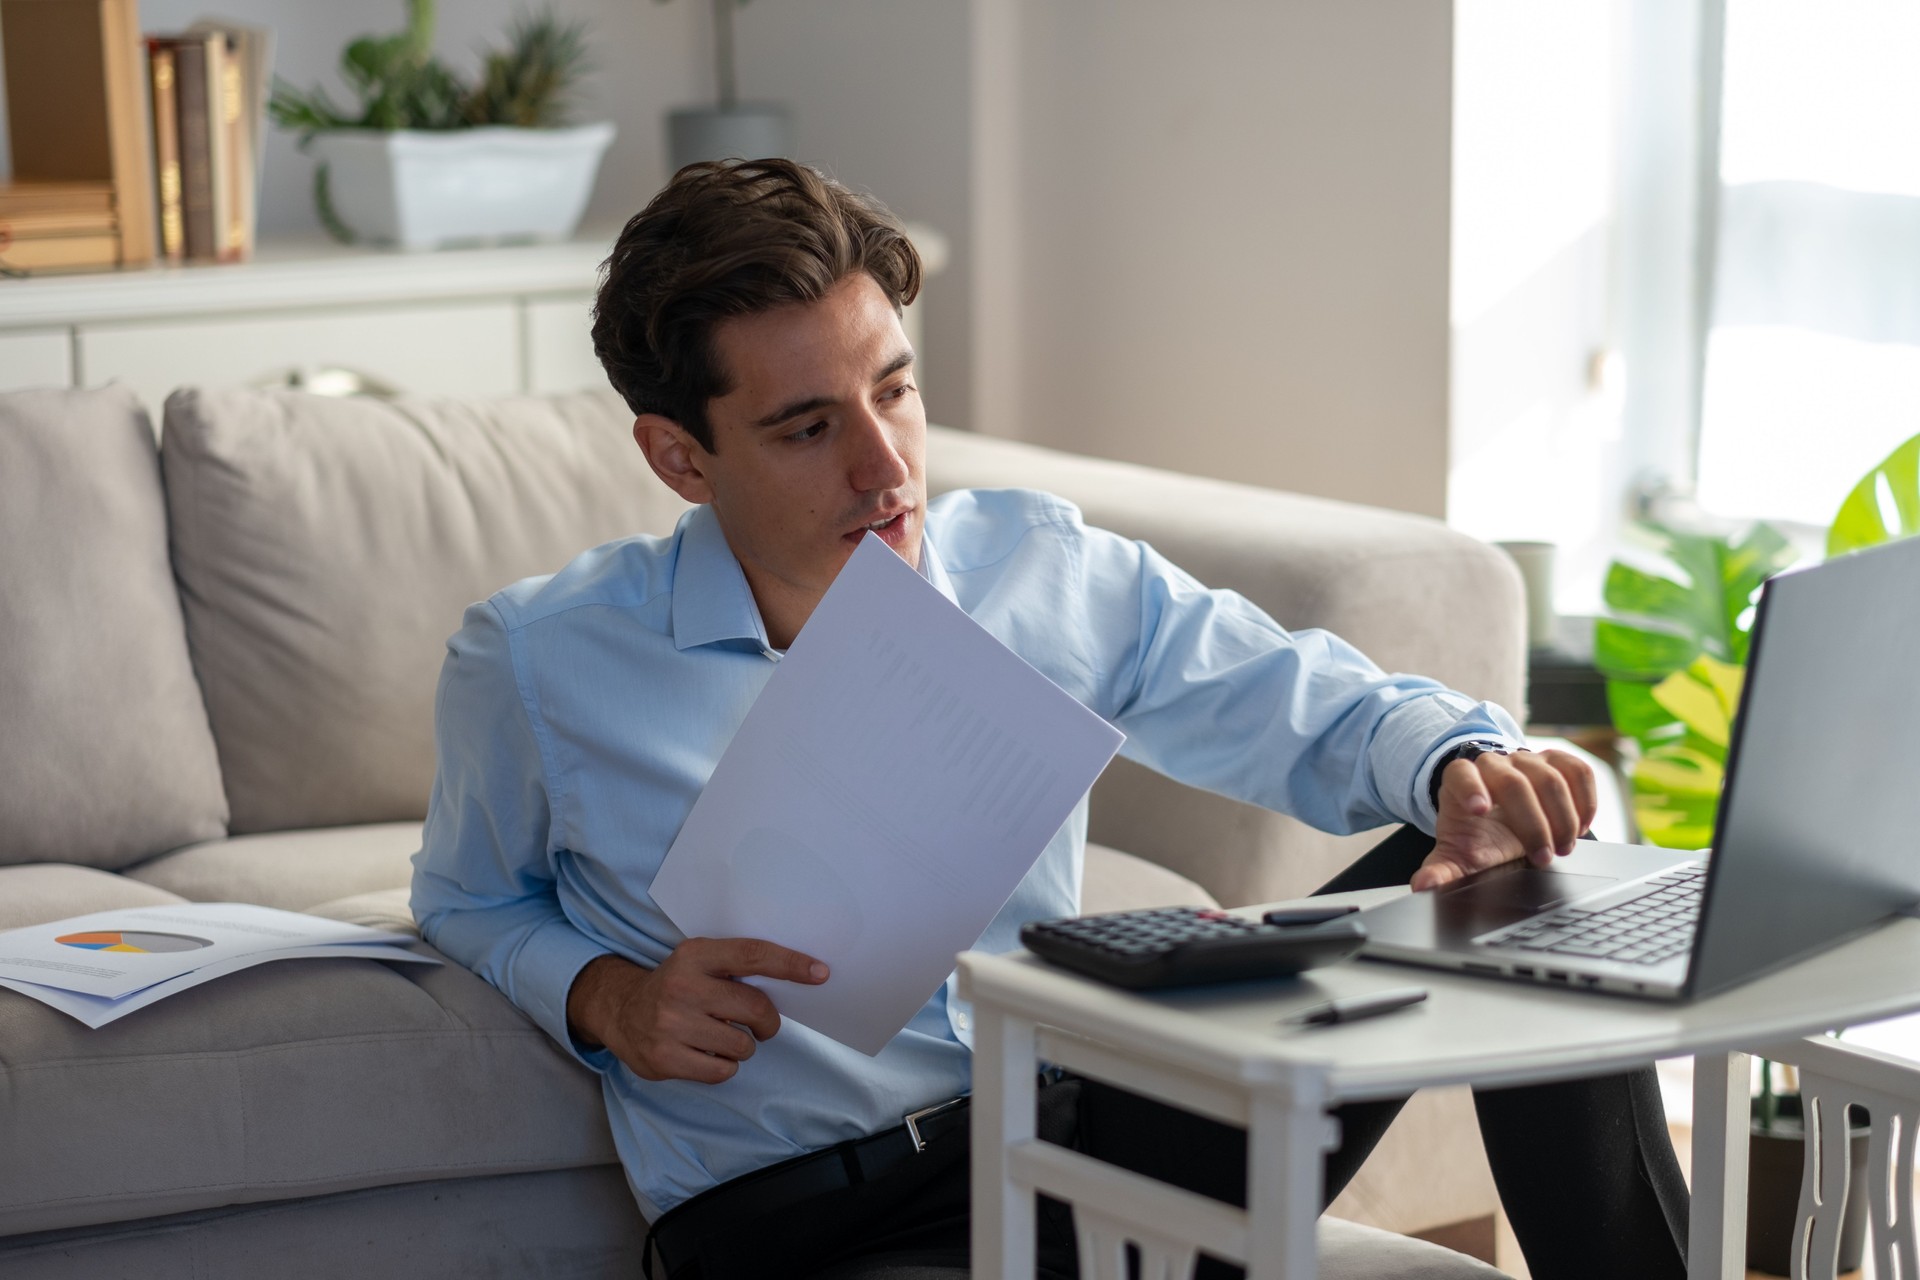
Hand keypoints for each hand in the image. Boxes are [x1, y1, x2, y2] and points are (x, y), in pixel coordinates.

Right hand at [564, 938, 828, 1083]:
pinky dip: (724, 1066)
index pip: (752, 955)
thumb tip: (798, 977)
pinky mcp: (665, 1059)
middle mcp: (682, 987)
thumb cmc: (677, 986)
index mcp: (695, 955)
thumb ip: (737, 966)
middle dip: (767, 1021)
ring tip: (720, 1036)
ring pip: (742, 1045)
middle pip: (754, 1007)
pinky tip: (705, 1053)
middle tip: (760, 1024)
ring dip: (742, 1046)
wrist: (620, 1011)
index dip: (790, 964)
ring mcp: (671, 1025)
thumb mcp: (699, 961)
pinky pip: (722, 1071)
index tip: (821, 973)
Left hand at [1411, 748, 1598, 890]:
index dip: (1471, 788)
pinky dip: (1585, 800)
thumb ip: (1442, 869)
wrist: (1499, 811)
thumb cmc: (1477, 831)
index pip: (1461, 775)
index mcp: (1460, 779)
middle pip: (1515, 783)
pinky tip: (1580, 825)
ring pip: (1551, 777)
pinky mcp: (1557, 761)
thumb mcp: (1459, 852)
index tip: (1479, 810)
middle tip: (1543, 857)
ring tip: (1563, 847)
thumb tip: (1423, 886)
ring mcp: (1527, 758)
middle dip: (1533, 824)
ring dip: (1563, 818)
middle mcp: (1493, 763)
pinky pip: (1578, 771)